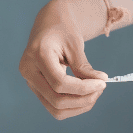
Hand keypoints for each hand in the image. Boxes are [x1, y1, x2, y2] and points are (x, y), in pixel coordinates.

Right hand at [18, 0, 108, 119]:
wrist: (49, 23)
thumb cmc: (62, 28)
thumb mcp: (75, 43)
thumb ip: (84, 65)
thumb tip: (101, 82)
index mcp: (37, 56)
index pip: (60, 83)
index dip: (84, 87)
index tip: (103, 82)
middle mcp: (28, 71)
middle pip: (56, 100)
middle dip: (83, 99)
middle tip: (101, 89)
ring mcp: (30, 81)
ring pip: (55, 108)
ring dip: (78, 106)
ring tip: (95, 93)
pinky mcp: (36, 87)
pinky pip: (54, 105)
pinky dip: (72, 105)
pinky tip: (86, 94)